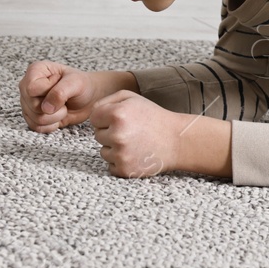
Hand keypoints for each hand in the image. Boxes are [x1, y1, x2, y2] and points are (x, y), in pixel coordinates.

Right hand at [19, 61, 133, 133]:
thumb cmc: (82, 85)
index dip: (48, 91)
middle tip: (65, 100)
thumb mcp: (76, 83)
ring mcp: (28, 103)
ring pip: (34, 118)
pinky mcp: (32, 117)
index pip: (31, 88)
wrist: (89, 98)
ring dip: (54, 117)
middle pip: (32, 105)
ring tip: (64, 107)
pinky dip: (51, 125)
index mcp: (36, 70)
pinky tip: (59, 116)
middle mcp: (27, 86)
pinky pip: (36, 127)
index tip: (60, 84)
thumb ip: (60, 92)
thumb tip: (45, 108)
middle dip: (53, 107)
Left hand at [87, 90, 230, 178]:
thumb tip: (91, 114)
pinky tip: (135, 154)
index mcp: (117, 114)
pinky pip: (110, 165)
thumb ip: (107, 100)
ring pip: (103, 152)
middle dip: (111, 132)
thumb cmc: (153, 117)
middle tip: (132, 130)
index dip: (107, 117)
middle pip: (98, 135)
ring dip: (114, 148)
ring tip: (134, 142)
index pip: (94, 118)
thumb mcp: (132, 98)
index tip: (122, 119)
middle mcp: (117, 135)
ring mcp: (121, 154)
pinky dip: (120, 161)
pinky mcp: (125, 170)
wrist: (177, 140)